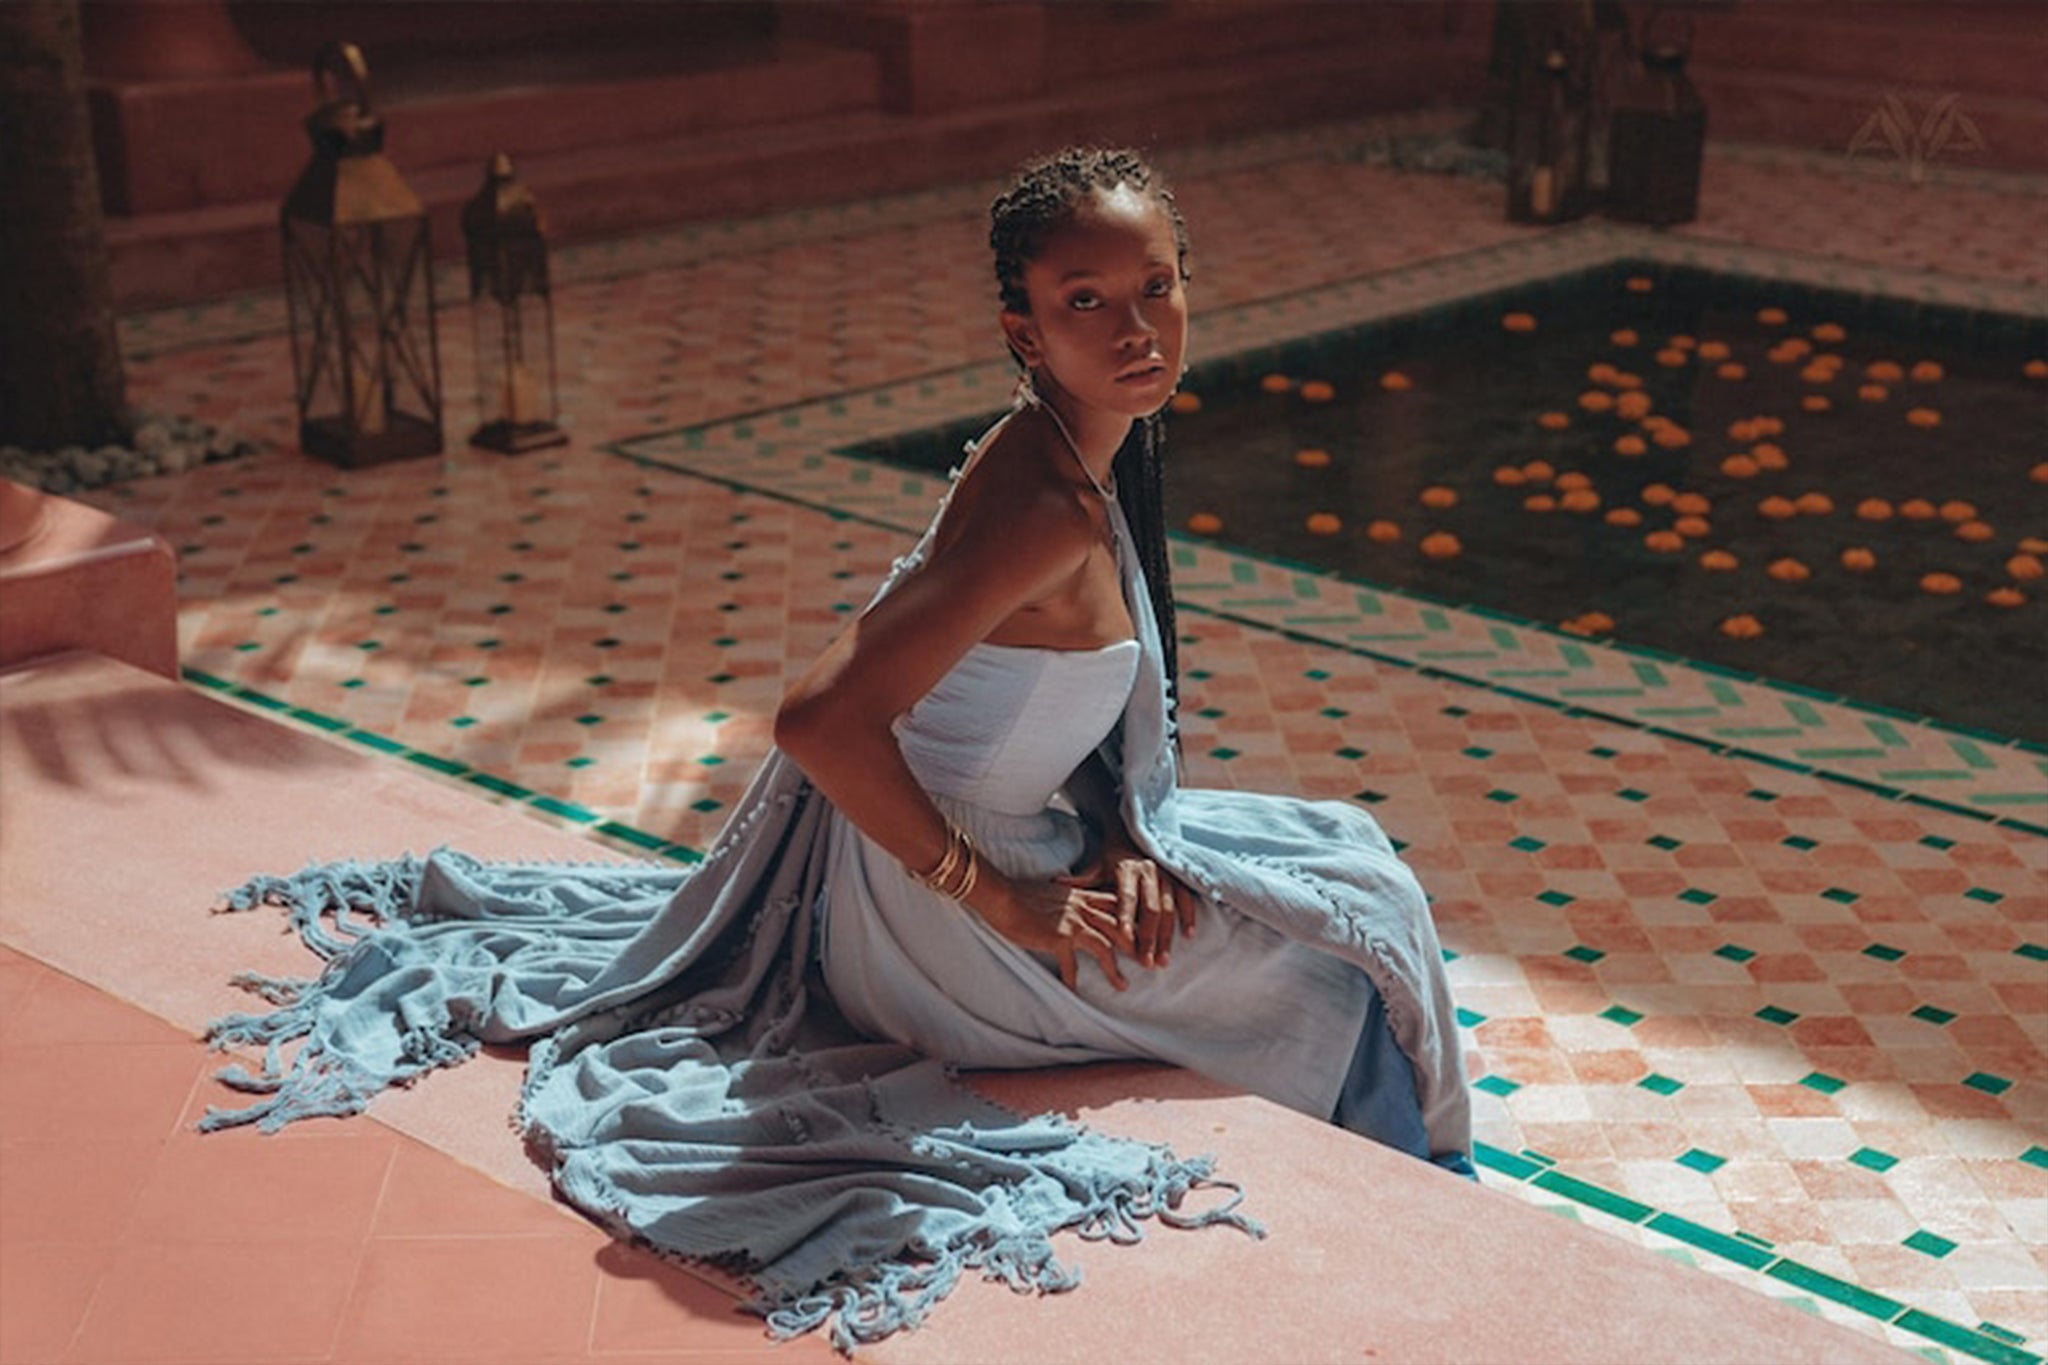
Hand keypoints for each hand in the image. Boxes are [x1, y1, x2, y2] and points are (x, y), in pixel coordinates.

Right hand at [976, 876, 1136, 992]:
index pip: (1117, 906)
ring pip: (1105, 947)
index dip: (1132, 921)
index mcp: (1082, 896)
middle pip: (1120, 927)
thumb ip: (1068, 900)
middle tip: (1148, 963)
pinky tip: (1073, 991)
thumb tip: (1073, 910)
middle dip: (1136, 946)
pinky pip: (1072, 964)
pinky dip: (1072, 980)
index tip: (1143, 936)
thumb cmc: (1019, 894)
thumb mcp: (1053, 892)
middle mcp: (1082, 908)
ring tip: (1123, 986)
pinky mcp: (1058, 937)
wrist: (1000, 896)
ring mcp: (1072, 922)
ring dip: (1114, 969)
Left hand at [1061, 826, 1197, 969]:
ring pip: (1169, 908)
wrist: (1133, 835)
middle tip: (1145, 962)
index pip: (1126, 895)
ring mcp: (1166, 875)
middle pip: (1151, 908)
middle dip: (1149, 937)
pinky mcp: (1178, 878)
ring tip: (1163, 960)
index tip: (1125, 936)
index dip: (1126, 915)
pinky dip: (1188, 916)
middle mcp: (1149, 871)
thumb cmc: (1111, 858)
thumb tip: (1057, 884)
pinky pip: (1186, 899)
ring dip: (1167, 935)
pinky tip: (1187, 936)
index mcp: (1127, 869)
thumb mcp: (1096, 866)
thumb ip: (1082, 879)